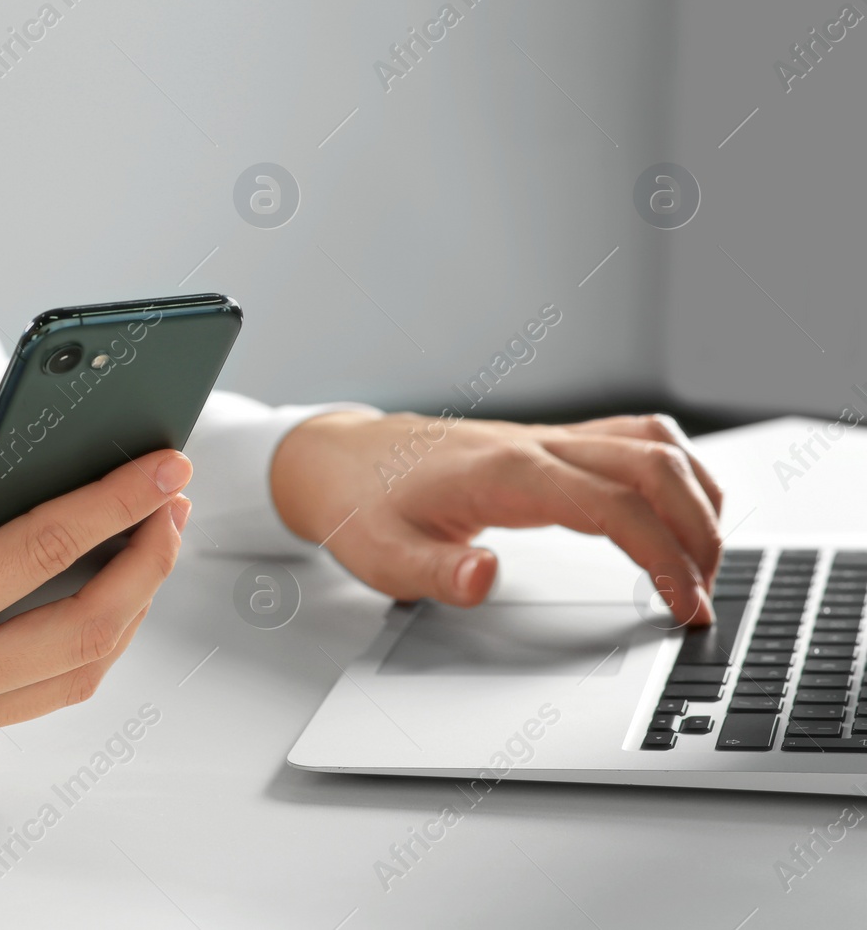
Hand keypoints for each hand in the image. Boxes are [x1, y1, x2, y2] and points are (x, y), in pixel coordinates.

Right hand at [0, 422, 191, 771]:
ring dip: (122, 610)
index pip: (45, 554)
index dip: (116, 503)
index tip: (167, 466)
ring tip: (143, 542)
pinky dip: (71, 644)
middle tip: (172, 505)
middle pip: (87, 633)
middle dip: (147, 565)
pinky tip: (83, 589)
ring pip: (72, 678)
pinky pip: (31, 697)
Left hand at [270, 411, 722, 624]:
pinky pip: (633, 439)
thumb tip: (485, 580)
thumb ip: (436, 574)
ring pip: (653, 444)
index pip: (613, 507)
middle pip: (654, 466)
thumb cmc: (361, 507)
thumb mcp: (382, 557)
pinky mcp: (549, 441)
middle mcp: (536, 445)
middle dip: (700, 530)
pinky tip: (677, 513)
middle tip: (705, 594)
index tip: (687, 607)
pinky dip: (674, 472)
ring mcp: (547, 437)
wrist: (339, 460)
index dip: (665, 558)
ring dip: (696, 495)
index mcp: (504, 474)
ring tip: (703, 560)